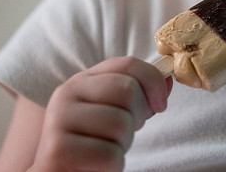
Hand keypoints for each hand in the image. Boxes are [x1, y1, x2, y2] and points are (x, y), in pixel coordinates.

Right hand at [30, 56, 172, 171]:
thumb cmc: (91, 144)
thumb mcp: (113, 111)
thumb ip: (138, 93)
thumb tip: (168, 78)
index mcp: (81, 81)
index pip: (127, 64)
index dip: (153, 81)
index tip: (160, 104)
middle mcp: (65, 95)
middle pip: (128, 91)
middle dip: (137, 117)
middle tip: (122, 134)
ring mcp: (58, 122)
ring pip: (121, 124)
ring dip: (123, 144)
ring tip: (104, 150)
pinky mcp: (58, 152)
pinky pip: (110, 155)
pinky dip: (113, 166)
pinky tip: (96, 167)